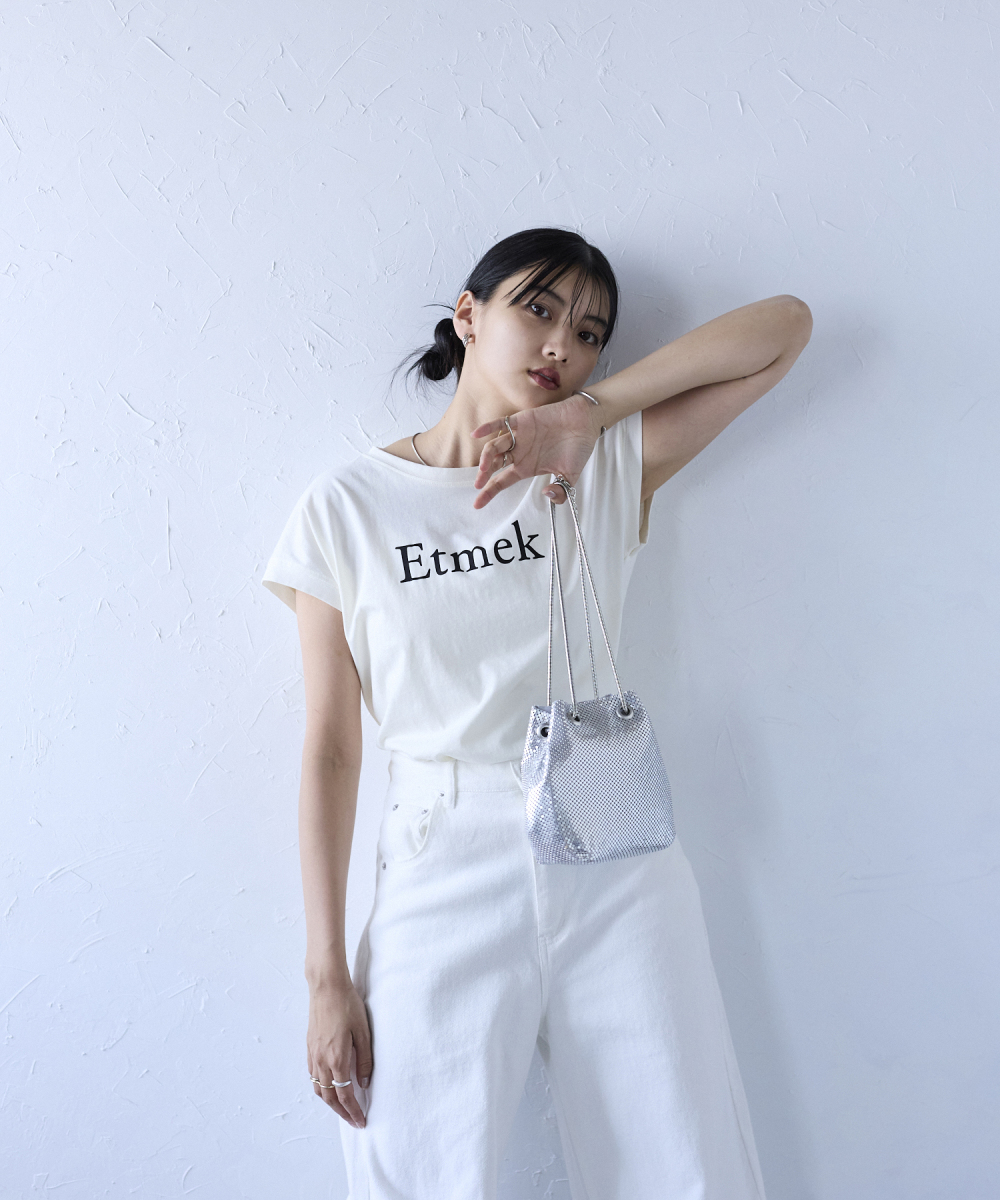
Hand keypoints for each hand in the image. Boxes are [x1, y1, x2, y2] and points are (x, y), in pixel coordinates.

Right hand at [306, 977, 372, 1128]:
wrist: (326, 986)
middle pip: (329, 1097)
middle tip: (354, 1121)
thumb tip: (364, 1083)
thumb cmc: (347, 1005)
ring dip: (330, 1103)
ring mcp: (313, 1054)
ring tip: (343, 1108)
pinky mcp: (309, 1047)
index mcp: (336, 1059)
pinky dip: (320, 1088)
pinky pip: (312, 1076)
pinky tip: (329, 1086)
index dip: (353, 1112)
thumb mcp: (363, 1031)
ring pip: (318, 1089)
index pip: (345, 1095)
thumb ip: (364, 1060)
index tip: (361, 1121)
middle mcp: (321, 1061)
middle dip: (342, 1113)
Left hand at [469, 393, 603, 509]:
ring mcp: (519, 437)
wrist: (587, 422)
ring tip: (484, 466)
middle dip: (484, 475)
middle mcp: (519, 453)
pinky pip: (501, 423)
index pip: (503, 482)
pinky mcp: (522, 420)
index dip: (489, 492)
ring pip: (495, 446)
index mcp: (527, 468)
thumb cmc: (578, 448)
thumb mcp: (571, 476)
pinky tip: (476, 434)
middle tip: (478, 484)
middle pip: (494, 465)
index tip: (477, 504)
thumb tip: (548, 494)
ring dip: (487, 456)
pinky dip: (487, 427)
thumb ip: (561, 491)